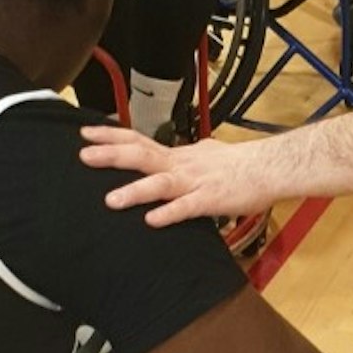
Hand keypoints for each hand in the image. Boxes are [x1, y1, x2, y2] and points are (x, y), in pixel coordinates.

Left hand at [79, 125, 276, 224]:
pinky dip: (169, 213)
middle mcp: (181, 165)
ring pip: (161, 183)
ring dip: (135, 190)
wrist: (269, 168)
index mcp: (177, 155)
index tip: (85, 133)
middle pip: (142, 155)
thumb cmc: (240, 164)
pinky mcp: (210, 200)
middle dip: (111, 155)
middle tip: (84, 154)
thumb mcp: (205, 152)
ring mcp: (195, 182)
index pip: (139, 140)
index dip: (111, 136)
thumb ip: (185, 156)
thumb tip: (173, 153)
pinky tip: (152, 220)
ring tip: (111, 200)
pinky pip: (187, 207)